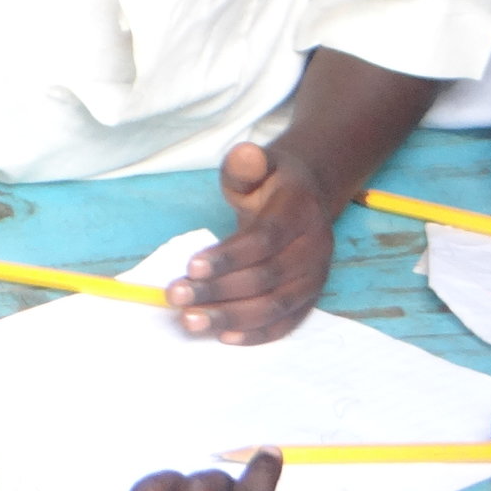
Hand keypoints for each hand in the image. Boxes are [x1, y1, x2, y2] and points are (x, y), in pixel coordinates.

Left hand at [167, 143, 331, 343]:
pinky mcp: (310, 298)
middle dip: (218, 291)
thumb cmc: (271, 183)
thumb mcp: (257, 164)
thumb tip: (244, 153)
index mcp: (300, 212)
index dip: (228, 257)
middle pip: (266, 278)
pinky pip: (286, 323)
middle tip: (176, 297)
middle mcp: (314, 249)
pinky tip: (223, 337)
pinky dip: (257, 334)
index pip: (264, 240)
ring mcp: (315, 278)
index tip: (190, 267)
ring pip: (275, 306)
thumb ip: (245, 164)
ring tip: (190, 321)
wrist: (308, 198)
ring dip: (231, 317)